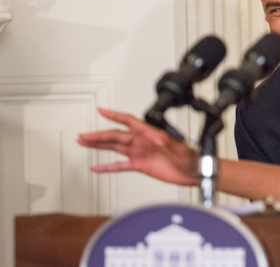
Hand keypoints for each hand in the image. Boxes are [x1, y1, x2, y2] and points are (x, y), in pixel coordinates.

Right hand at [77, 108, 198, 185]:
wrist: (192, 171)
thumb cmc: (189, 157)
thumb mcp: (179, 147)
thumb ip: (168, 142)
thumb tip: (158, 139)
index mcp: (150, 133)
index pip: (128, 121)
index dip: (114, 115)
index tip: (102, 110)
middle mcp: (142, 142)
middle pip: (115, 135)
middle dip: (98, 135)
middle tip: (83, 135)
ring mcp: (139, 153)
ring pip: (114, 147)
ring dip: (99, 145)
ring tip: (84, 142)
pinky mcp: (140, 165)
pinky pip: (119, 165)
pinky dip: (107, 166)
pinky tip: (96, 167)